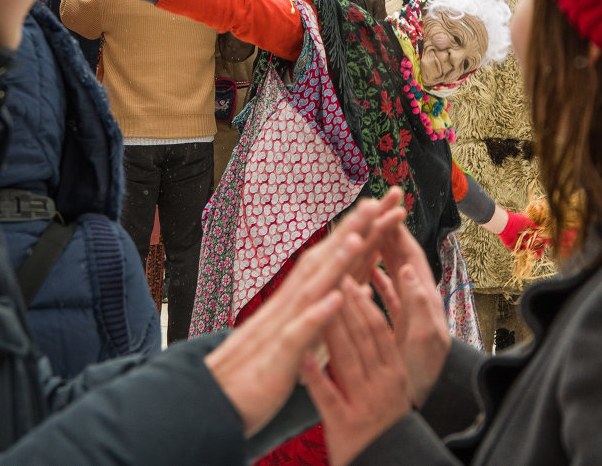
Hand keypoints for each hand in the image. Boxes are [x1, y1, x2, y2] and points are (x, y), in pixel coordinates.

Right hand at [205, 190, 406, 437]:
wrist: (218, 400)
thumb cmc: (262, 369)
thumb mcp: (302, 336)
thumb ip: (324, 309)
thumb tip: (347, 289)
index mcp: (302, 302)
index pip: (338, 263)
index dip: (362, 235)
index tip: (383, 208)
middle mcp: (291, 305)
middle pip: (326, 261)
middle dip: (354, 231)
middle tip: (379, 200)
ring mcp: (283, 326)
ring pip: (313, 288)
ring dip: (336, 262)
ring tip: (358, 237)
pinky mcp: (279, 355)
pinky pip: (300, 332)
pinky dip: (318, 314)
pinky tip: (337, 298)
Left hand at [302, 277, 411, 465]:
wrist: (388, 464)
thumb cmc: (382, 421)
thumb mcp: (389, 384)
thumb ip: (378, 350)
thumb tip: (367, 311)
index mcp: (393, 371)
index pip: (377, 327)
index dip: (362, 300)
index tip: (346, 274)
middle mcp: (383, 384)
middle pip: (363, 336)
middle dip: (347, 304)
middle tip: (333, 274)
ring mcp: (365, 404)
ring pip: (348, 359)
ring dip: (333, 329)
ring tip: (319, 303)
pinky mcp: (346, 425)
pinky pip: (329, 396)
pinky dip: (316, 375)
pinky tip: (303, 357)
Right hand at [371, 223, 450, 407]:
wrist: (423, 403)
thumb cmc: (421, 375)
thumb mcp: (423, 338)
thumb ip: (416, 302)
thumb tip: (408, 267)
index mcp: (425, 301)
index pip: (412, 258)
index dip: (400, 234)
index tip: (388, 210)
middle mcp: (418, 303)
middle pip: (404, 261)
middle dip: (391, 236)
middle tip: (377, 213)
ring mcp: (410, 314)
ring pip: (395, 276)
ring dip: (383, 254)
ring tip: (370, 234)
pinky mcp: (400, 327)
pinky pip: (388, 295)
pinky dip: (377, 280)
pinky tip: (366, 273)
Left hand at [497, 211, 544, 255]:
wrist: (505, 224)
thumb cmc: (516, 220)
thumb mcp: (527, 221)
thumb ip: (534, 226)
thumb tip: (541, 229)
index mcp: (525, 231)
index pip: (535, 237)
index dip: (541, 240)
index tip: (547, 243)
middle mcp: (522, 237)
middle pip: (532, 244)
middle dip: (538, 248)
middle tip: (542, 250)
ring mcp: (518, 242)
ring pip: (527, 249)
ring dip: (533, 252)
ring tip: (538, 254)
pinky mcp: (513, 247)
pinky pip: (520, 252)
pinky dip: (525, 253)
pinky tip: (531, 253)